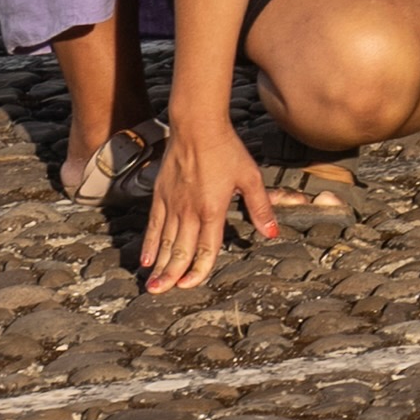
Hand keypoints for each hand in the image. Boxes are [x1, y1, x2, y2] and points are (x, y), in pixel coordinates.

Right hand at [139, 117, 278, 292]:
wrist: (197, 126)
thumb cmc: (227, 149)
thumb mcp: (250, 177)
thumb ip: (260, 207)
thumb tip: (272, 232)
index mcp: (212, 210)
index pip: (205, 248)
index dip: (198, 270)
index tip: (189, 285)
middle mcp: (190, 212)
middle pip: (180, 250)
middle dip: (171, 275)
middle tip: (161, 293)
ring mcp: (172, 204)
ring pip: (165, 242)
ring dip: (159, 265)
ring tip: (152, 285)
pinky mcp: (160, 195)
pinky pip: (154, 225)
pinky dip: (150, 243)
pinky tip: (146, 258)